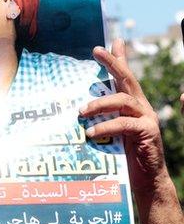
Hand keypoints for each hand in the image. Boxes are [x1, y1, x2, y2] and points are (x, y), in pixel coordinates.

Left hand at [81, 39, 167, 192]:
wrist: (147, 181)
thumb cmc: (125, 158)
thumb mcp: (109, 135)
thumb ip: (99, 120)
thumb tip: (74, 112)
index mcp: (132, 106)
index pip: (125, 78)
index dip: (118, 59)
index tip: (107, 43)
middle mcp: (141, 108)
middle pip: (128, 79)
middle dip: (114, 62)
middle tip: (97, 50)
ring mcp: (146, 119)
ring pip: (124, 100)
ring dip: (100, 103)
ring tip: (81, 111)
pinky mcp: (148, 132)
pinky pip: (124, 124)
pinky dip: (106, 126)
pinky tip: (91, 132)